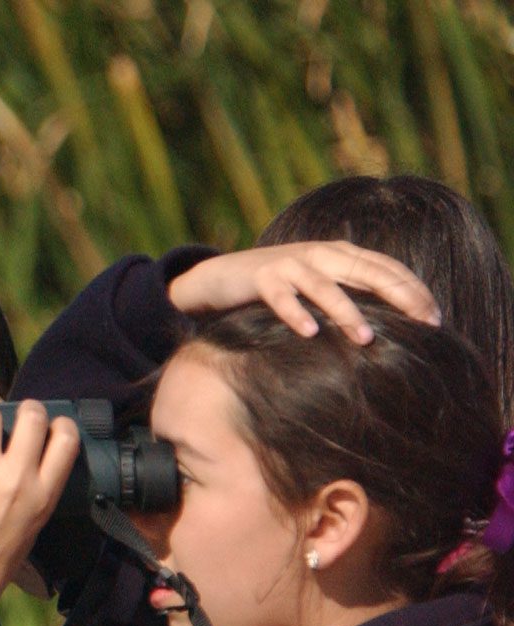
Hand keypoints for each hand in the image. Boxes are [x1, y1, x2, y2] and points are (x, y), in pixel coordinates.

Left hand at [0, 402, 79, 613]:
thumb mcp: (34, 525)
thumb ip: (39, 490)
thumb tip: (35, 458)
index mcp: (44, 494)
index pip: (67, 438)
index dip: (58, 424)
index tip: (47, 427)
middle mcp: (17, 478)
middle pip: (31, 415)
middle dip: (22, 410)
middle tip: (8, 421)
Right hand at [166, 241, 439, 343]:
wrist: (222, 275)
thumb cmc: (278, 286)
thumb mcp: (319, 284)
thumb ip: (350, 291)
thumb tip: (392, 321)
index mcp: (340, 254)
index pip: (387, 268)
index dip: (414, 290)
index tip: (436, 318)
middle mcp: (320, 254)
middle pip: (368, 272)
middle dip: (399, 296)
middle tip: (422, 323)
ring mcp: (290, 264)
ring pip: (326, 287)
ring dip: (347, 312)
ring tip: (366, 339)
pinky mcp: (261, 278)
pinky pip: (281, 297)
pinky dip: (295, 313)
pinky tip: (309, 332)